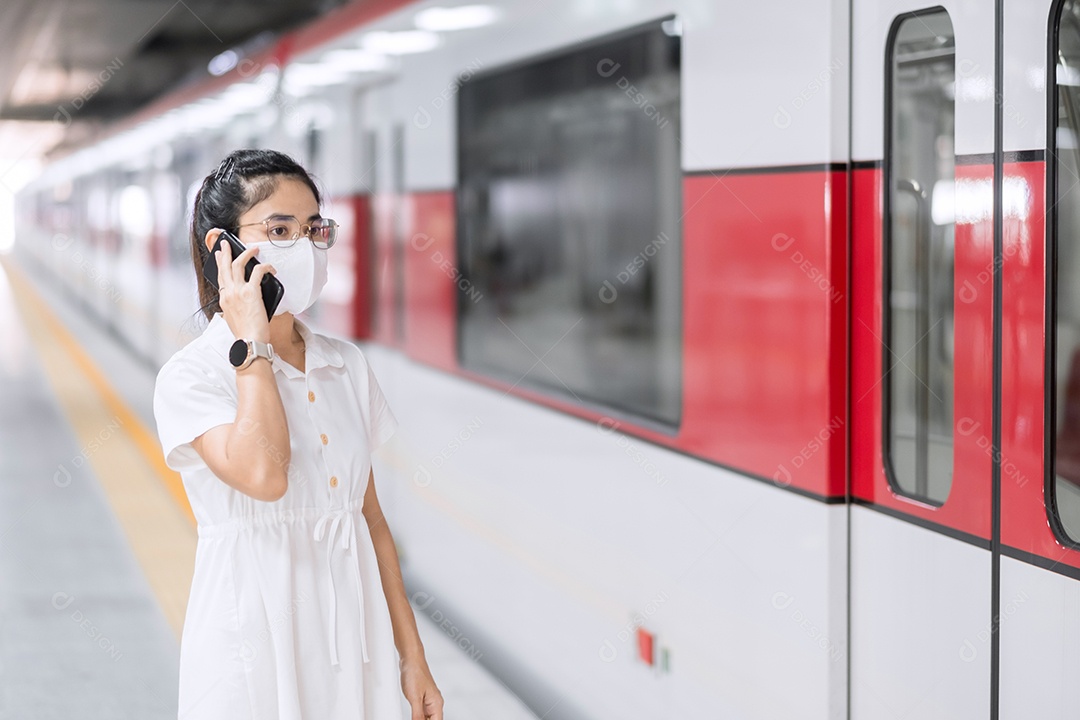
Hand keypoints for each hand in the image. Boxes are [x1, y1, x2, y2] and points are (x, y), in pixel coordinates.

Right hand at [209, 229, 274, 343]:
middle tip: (226, 243)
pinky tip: (271, 268)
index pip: (220, 278)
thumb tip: (246, 299)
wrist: (249, 342)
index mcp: (223, 300)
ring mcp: (238, 292)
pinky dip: (265, 267)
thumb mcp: (234, 318)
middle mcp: (228, 293)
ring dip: (246, 254)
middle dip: (226, 252)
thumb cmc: (246, 334)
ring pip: (239, 265)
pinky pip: (258, 272)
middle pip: (225, 267)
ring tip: (253, 249)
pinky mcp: (251, 292)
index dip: (220, 265)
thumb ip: (236, 306)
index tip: (220, 256)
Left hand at [401, 656, 443, 719]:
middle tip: (414, 718)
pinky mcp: (422, 699)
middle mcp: (435, 703)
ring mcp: (428, 701)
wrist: (411, 659)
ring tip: (413, 717)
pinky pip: (421, 713)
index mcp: (437, 704)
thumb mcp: (414, 698)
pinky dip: (417, 717)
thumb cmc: (415, 673)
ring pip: (427, 718)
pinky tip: (412, 717)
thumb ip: (417, 715)